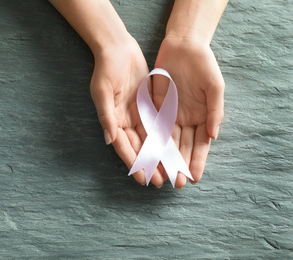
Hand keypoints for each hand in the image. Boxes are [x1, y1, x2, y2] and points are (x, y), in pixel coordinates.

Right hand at [91, 37, 166, 186]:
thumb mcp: (103, 91)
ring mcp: (137, 115)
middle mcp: (125, 122)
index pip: (124, 147)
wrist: (118, 48)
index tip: (143, 178)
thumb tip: (109, 140)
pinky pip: (158, 125)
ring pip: (151, 140)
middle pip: (139, 148)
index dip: (134, 163)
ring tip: (170, 171)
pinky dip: (165, 138)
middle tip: (161, 182)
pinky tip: (174, 149)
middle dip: (150, 165)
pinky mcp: (148, 106)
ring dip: (159, 156)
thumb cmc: (106, 69)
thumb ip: (106, 116)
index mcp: (113, 121)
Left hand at [153, 37, 224, 188]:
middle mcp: (186, 120)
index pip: (200, 145)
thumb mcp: (215, 87)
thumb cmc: (204, 65)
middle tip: (176, 183)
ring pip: (167, 141)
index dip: (198, 161)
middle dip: (179, 165)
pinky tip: (149, 155)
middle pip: (182, 147)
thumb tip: (213, 136)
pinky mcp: (156, 108)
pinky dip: (151, 142)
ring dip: (164, 159)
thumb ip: (215, 111)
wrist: (183, 46)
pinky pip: (153, 127)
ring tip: (162, 175)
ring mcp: (170, 115)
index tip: (195, 178)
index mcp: (203, 117)